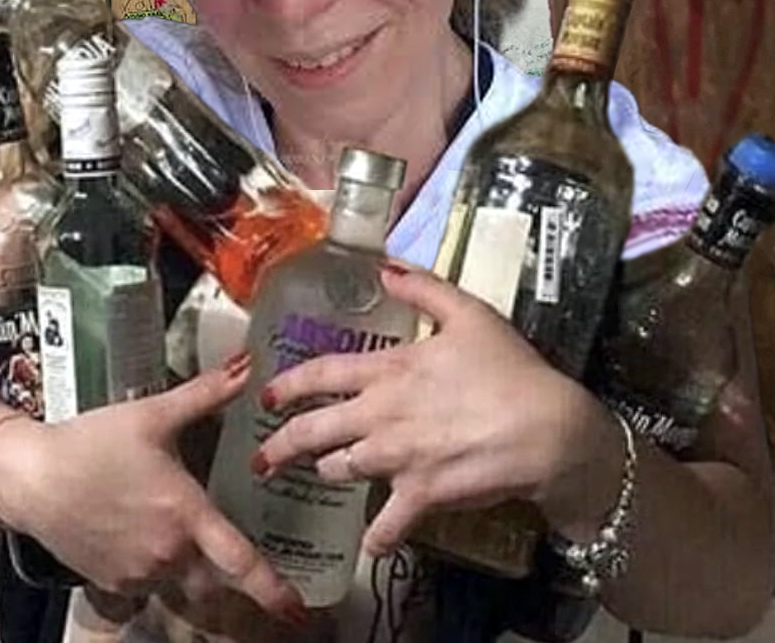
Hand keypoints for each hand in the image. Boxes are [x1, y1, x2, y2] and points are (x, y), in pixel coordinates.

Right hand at [0, 354, 307, 622]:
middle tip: (233, 561)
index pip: (240, 561)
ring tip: (164, 529)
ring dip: (187, 567)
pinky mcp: (113, 583)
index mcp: (186, 513)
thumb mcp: (153, 414)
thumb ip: (206, 393)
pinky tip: (135, 534)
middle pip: (214, 582)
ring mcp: (139, 573)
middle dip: (227, 576)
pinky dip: (153, 568)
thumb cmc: (92, 442)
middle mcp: (168, 552)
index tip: (298, 609)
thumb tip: (248, 365)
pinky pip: (148, 586)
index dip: (273, 589)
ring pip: (180, 583)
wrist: (31, 478)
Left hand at [253, 265, 621, 555]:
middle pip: (314, 431)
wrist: (550, 430)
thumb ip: (424, 288)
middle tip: (263, 459)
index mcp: (389, 370)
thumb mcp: (470, 314)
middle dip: (281, 446)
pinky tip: (371, 546)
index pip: (321, 374)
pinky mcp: (420, 496)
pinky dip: (376, 539)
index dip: (287, 385)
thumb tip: (384, 268)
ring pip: (340, 471)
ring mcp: (397, 458)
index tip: (265, 397)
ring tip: (322, 475)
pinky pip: (385, 527)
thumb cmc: (511, 369)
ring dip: (328, 474)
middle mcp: (381, 414)